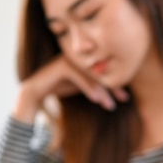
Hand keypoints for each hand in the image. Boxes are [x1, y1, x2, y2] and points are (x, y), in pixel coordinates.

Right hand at [13, 55, 128, 121]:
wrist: (37, 90)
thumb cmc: (61, 86)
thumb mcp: (83, 85)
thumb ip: (96, 84)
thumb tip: (117, 91)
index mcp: (86, 59)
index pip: (105, 70)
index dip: (116, 83)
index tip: (125, 97)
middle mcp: (79, 57)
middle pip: (101, 71)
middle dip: (113, 87)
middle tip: (124, 99)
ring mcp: (69, 59)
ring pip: (91, 75)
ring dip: (102, 92)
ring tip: (110, 106)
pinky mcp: (61, 66)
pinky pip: (79, 77)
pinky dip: (88, 88)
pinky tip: (96, 100)